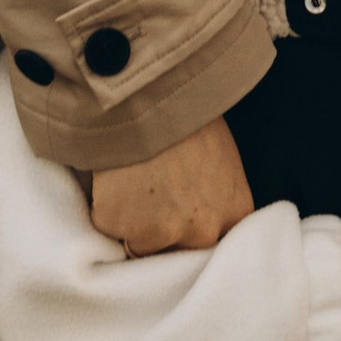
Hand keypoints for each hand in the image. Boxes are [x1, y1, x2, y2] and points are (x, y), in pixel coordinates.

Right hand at [84, 113, 254, 252]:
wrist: (146, 87)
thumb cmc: (187, 112)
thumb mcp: (222, 158)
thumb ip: (218, 199)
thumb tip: (204, 219)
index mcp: (234, 214)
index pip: (222, 248)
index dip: (199, 237)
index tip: (186, 224)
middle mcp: (202, 233)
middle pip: (180, 252)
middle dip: (166, 233)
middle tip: (155, 196)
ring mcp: (159, 235)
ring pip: (141, 244)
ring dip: (134, 223)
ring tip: (134, 181)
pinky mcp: (118, 228)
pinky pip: (108, 227)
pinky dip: (106, 208)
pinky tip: (114, 178)